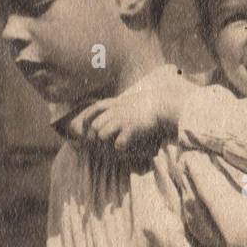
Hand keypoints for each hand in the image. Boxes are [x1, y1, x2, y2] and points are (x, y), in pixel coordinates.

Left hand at [69, 66, 191, 151]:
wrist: (160, 105)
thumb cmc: (144, 104)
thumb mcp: (126, 100)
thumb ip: (114, 105)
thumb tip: (106, 108)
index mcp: (112, 104)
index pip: (92, 110)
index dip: (87, 120)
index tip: (87, 128)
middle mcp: (114, 112)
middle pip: (94, 126)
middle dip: (95, 136)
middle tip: (101, 142)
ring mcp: (122, 121)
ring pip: (102, 135)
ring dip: (106, 142)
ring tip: (113, 142)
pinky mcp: (131, 129)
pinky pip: (118, 143)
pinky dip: (120, 147)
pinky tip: (125, 145)